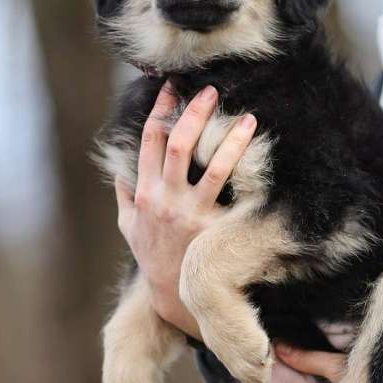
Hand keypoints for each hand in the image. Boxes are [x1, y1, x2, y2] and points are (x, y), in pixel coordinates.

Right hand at [115, 81, 256, 337]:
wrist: (174, 295)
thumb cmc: (152, 258)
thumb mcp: (128, 228)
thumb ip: (123, 196)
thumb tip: (120, 171)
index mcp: (143, 194)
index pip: (149, 141)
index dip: (160, 110)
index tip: (172, 88)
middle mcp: (165, 199)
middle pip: (178, 143)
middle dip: (194, 112)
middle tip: (212, 91)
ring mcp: (191, 213)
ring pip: (213, 165)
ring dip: (231, 138)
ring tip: (249, 119)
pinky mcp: (215, 228)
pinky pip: (235, 195)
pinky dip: (247, 174)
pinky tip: (263, 160)